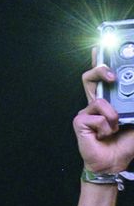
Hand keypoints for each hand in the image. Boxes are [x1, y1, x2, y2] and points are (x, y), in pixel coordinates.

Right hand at [75, 54, 133, 174]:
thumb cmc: (125, 142)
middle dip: (99, 70)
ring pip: (99, 98)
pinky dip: (107, 127)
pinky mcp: (80, 122)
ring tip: (115, 127)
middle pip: (90, 77)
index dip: (99, 59)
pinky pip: (98, 116)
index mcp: (109, 100)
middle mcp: (95, 104)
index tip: (101, 43)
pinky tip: (105, 135)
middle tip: (112, 75)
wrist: (115, 162)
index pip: (103, 76)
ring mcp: (86, 113)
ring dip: (113, 115)